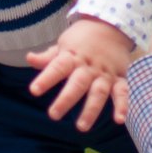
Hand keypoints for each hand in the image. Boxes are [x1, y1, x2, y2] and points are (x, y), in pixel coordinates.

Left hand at [26, 16, 134, 130]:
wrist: (111, 26)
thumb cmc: (82, 39)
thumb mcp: (63, 44)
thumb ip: (48, 56)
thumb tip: (29, 59)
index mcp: (72, 57)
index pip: (57, 67)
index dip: (46, 79)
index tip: (34, 91)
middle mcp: (89, 67)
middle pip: (77, 84)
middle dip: (66, 100)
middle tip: (53, 115)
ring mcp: (105, 73)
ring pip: (99, 92)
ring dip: (91, 110)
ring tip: (82, 127)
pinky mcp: (119, 78)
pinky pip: (122, 92)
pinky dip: (122, 106)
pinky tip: (119, 120)